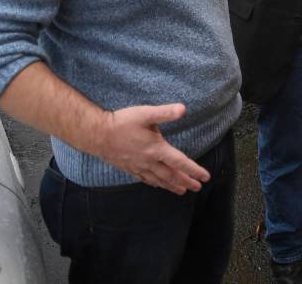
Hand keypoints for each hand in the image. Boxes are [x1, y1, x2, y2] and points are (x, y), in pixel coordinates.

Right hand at [93, 103, 209, 194]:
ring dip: (172, 186)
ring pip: (159, 180)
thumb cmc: (122, 123)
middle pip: (172, 175)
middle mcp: (149, 161)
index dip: (194, 170)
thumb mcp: (145, 114)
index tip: (205, 177)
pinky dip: (155, 184)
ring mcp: (138, 167)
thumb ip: (165, 113)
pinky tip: (158, 185)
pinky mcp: (129, 168)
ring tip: (182, 191)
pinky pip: (146, 179)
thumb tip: (183, 109)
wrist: (96, 135)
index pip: (180, 162)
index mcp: (157, 149)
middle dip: (186, 182)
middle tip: (197, 188)